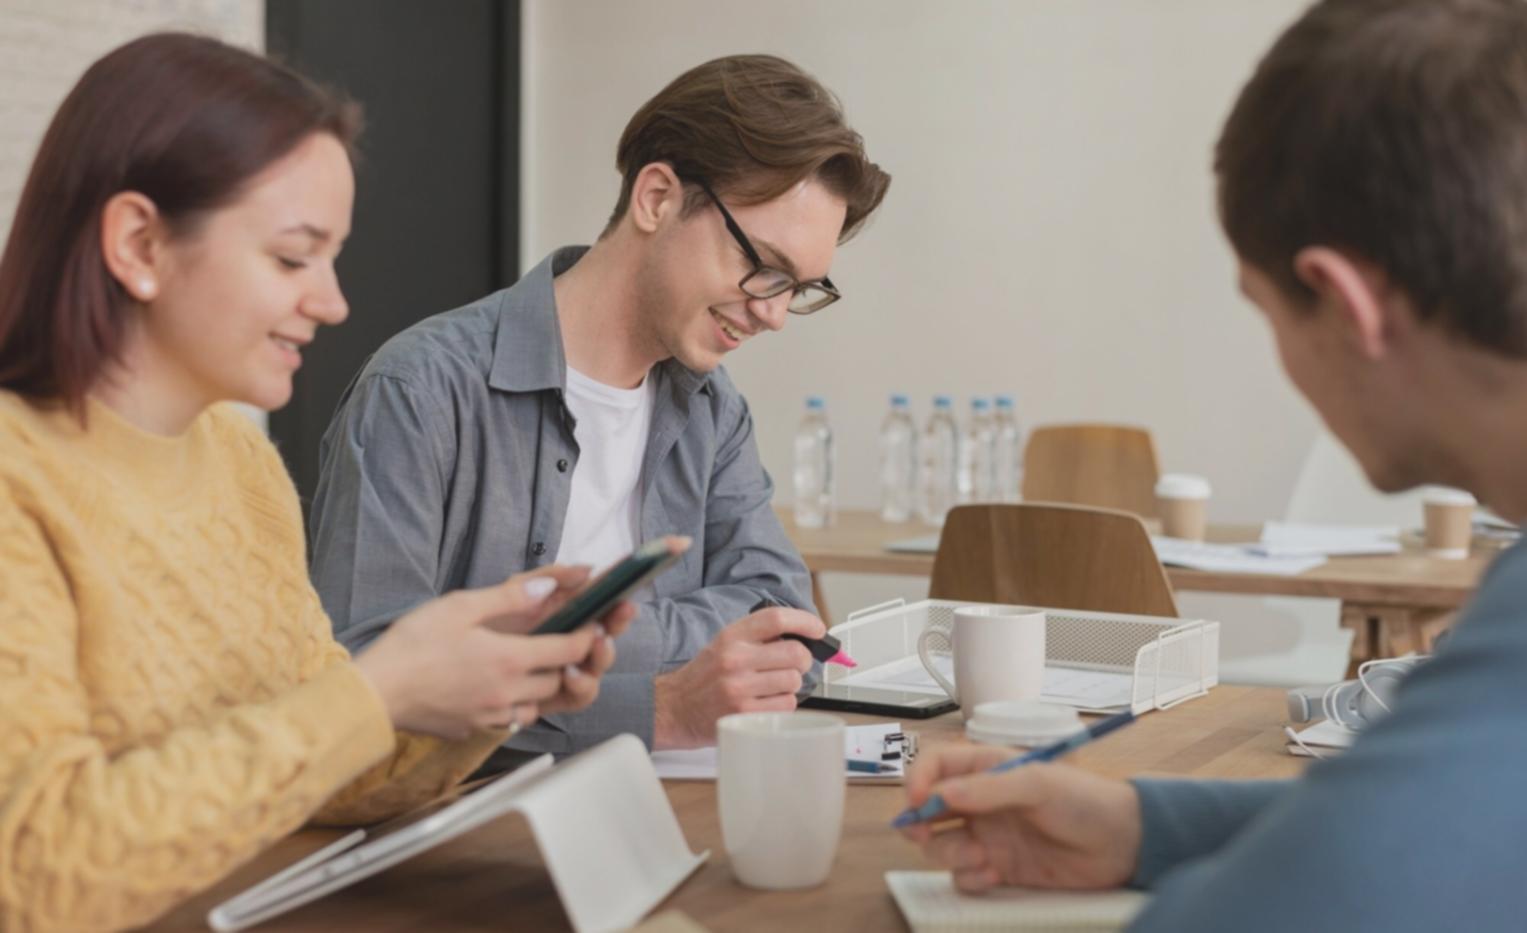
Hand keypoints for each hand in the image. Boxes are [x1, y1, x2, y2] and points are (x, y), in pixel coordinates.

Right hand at [354, 568, 632, 739]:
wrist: (374, 695)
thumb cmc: (412, 645)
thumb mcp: (460, 606)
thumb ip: (510, 597)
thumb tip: (549, 587)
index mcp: (511, 659)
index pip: (570, 650)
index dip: (588, 637)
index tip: (594, 625)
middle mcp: (510, 692)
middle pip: (560, 679)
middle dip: (569, 662)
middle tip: (567, 642)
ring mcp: (493, 715)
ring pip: (539, 703)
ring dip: (545, 685)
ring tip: (535, 665)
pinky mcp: (475, 728)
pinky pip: (511, 718)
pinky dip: (517, 703)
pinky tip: (502, 687)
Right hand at [651, 605, 825, 748]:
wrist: (673, 708)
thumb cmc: (704, 676)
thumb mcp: (724, 644)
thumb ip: (758, 637)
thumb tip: (802, 635)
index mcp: (731, 636)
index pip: (776, 619)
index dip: (805, 621)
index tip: (818, 629)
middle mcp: (734, 659)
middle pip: (795, 652)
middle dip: (804, 659)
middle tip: (796, 664)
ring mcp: (739, 688)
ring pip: (794, 681)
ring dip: (791, 684)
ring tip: (772, 687)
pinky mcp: (744, 714)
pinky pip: (786, 705)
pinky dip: (783, 704)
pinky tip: (765, 702)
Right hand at [899, 745, 1141, 892]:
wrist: (1123, 844)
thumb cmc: (1084, 800)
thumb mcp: (1038, 784)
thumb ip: (988, 788)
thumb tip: (940, 793)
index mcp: (986, 768)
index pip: (935, 766)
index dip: (917, 780)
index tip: (915, 801)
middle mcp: (980, 802)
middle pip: (927, 809)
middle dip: (918, 823)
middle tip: (923, 835)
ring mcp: (988, 836)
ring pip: (941, 846)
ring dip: (950, 853)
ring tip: (981, 857)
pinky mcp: (999, 868)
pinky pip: (964, 876)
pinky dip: (970, 877)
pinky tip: (994, 874)